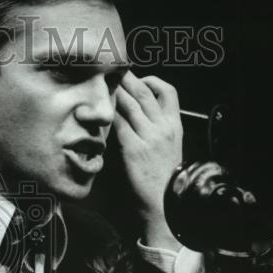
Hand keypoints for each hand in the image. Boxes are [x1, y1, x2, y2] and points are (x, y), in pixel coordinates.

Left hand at [113, 72, 182, 247]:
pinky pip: (119, 123)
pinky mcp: (134, 148)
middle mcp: (164, 127)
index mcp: (175, 126)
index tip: (137, 78)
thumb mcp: (168, 150)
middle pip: (145, 92)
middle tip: (111, 70)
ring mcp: (149, 137)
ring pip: (131, 103)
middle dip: (127, 78)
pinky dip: (108, 113)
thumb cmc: (163, 180)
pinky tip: (98, 109)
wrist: (165, 203)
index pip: (168, 92)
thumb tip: (138, 118)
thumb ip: (156, 132)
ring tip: (100, 82)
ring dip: (115, 90)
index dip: (151, 80)